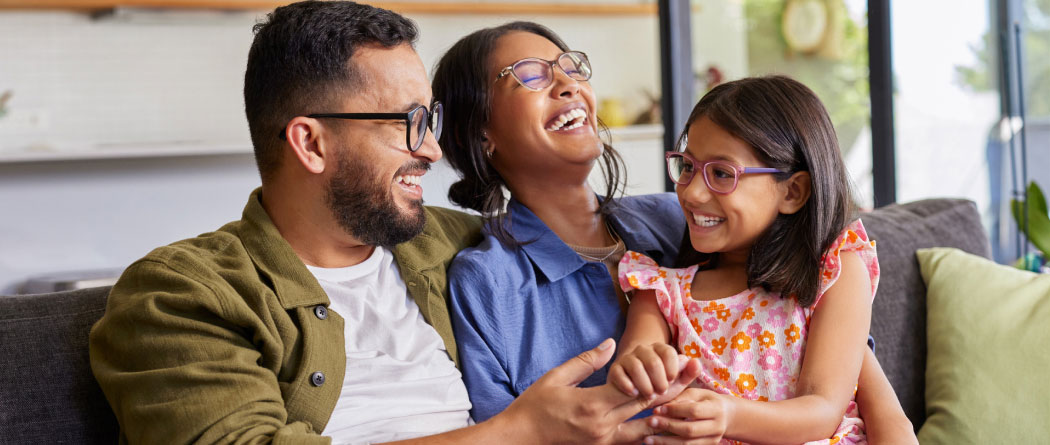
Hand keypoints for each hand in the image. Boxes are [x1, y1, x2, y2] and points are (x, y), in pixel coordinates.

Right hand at [496, 339, 701, 444]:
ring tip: (688, 400)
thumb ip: (586, 361)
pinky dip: (648, 430)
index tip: (679, 363)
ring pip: (644, 429)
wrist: (519, 439)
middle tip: (694, 374)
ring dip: (666, 413)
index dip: (661, 375)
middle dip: (673, 389)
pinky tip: (662, 422)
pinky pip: (631, 440)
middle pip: (646, 407)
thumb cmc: (534, 406)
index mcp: (592, 406)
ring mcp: (603, 441)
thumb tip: (610, 344)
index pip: (636, 390)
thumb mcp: (556, 377)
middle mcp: (602, 427)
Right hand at [609, 342, 682, 398]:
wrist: (636, 392)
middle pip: (653, 361)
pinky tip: (634, 394)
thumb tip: (695, 361)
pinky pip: (619, 374)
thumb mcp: (677, 383)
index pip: (668, 352)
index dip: (672, 368)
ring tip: (649, 395)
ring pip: (636, 367)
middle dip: (659, 381)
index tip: (672, 381)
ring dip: (645, 385)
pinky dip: (628, 386)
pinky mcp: (615, 369)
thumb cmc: (659, 386)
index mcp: (660, 349)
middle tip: (661, 392)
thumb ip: (688, 373)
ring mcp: (627, 358)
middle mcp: (643, 350)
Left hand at [644, 388, 729, 444]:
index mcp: (716, 409)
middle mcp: (717, 427)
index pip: (694, 411)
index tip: (658, 409)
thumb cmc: (706, 401)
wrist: (727, 416)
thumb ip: (679, 399)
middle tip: (650, 422)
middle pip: (690, 430)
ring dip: (665, 442)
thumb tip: (658, 408)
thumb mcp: (696, 394)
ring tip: (647, 440)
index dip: (675, 410)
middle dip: (668, 426)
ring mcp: (713, 440)